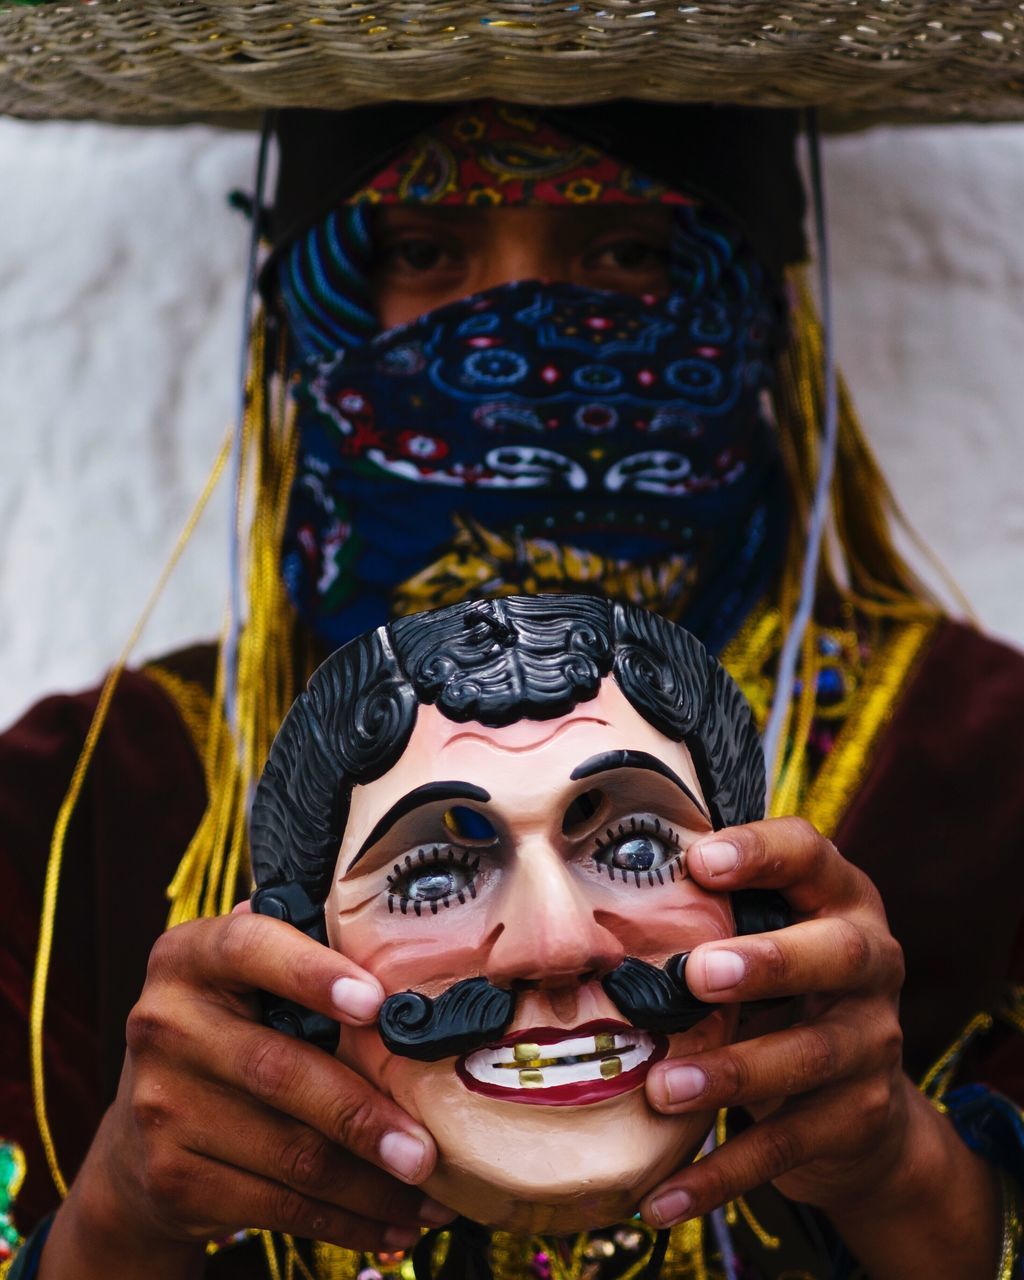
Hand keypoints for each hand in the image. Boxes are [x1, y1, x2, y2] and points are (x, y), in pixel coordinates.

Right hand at [44, 906, 453, 1278]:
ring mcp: (162, 1106)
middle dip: (363, 1115)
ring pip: (289, 1154)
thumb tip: (412, 965)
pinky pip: (276, 1205)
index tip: (376, 1003)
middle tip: (427, 1149)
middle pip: (280, 1072)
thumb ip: (306, 954)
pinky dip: (344, 1220)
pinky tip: (391, 1222)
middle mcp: (165, 1025)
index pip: (250, 949)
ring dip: (371, 1183)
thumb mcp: (245, 978)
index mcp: (190, 957)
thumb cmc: (228, 1032)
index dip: (313, 973)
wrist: (139, 1132)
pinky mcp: (171, 1178)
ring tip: (430, 1193)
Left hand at [640, 816, 913, 1225]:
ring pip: (809, 1056)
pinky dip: (718, 1176)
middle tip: (697, 974)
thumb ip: (713, 914)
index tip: (700, 860)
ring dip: (732, 1073)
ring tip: (661, 1088)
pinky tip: (661, 1198)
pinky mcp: (856, 1118)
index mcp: (840, 901)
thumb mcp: (762, 941)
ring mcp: (872, 1044)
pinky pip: (784, 1147)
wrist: (864, 1111)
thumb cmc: (781, 994)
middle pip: (838, 953)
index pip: (813, 855)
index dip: (763, 852)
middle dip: (769, 961)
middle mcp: (870, 964)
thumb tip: (593, 894)